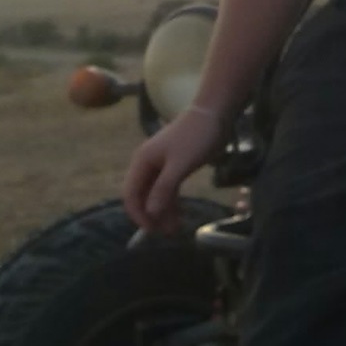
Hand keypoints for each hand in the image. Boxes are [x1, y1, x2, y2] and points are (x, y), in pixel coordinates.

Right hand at [123, 106, 226, 232]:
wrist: (215, 112)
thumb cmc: (197, 137)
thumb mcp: (180, 165)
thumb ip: (164, 189)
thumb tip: (149, 213)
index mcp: (142, 161)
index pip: (130, 194)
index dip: (138, 214)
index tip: (152, 230)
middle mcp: (147, 163)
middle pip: (142, 195)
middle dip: (151, 215)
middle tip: (166, 233)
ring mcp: (161, 164)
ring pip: (156, 193)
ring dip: (162, 211)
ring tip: (176, 229)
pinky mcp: (175, 164)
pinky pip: (168, 188)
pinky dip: (172, 201)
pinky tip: (179, 215)